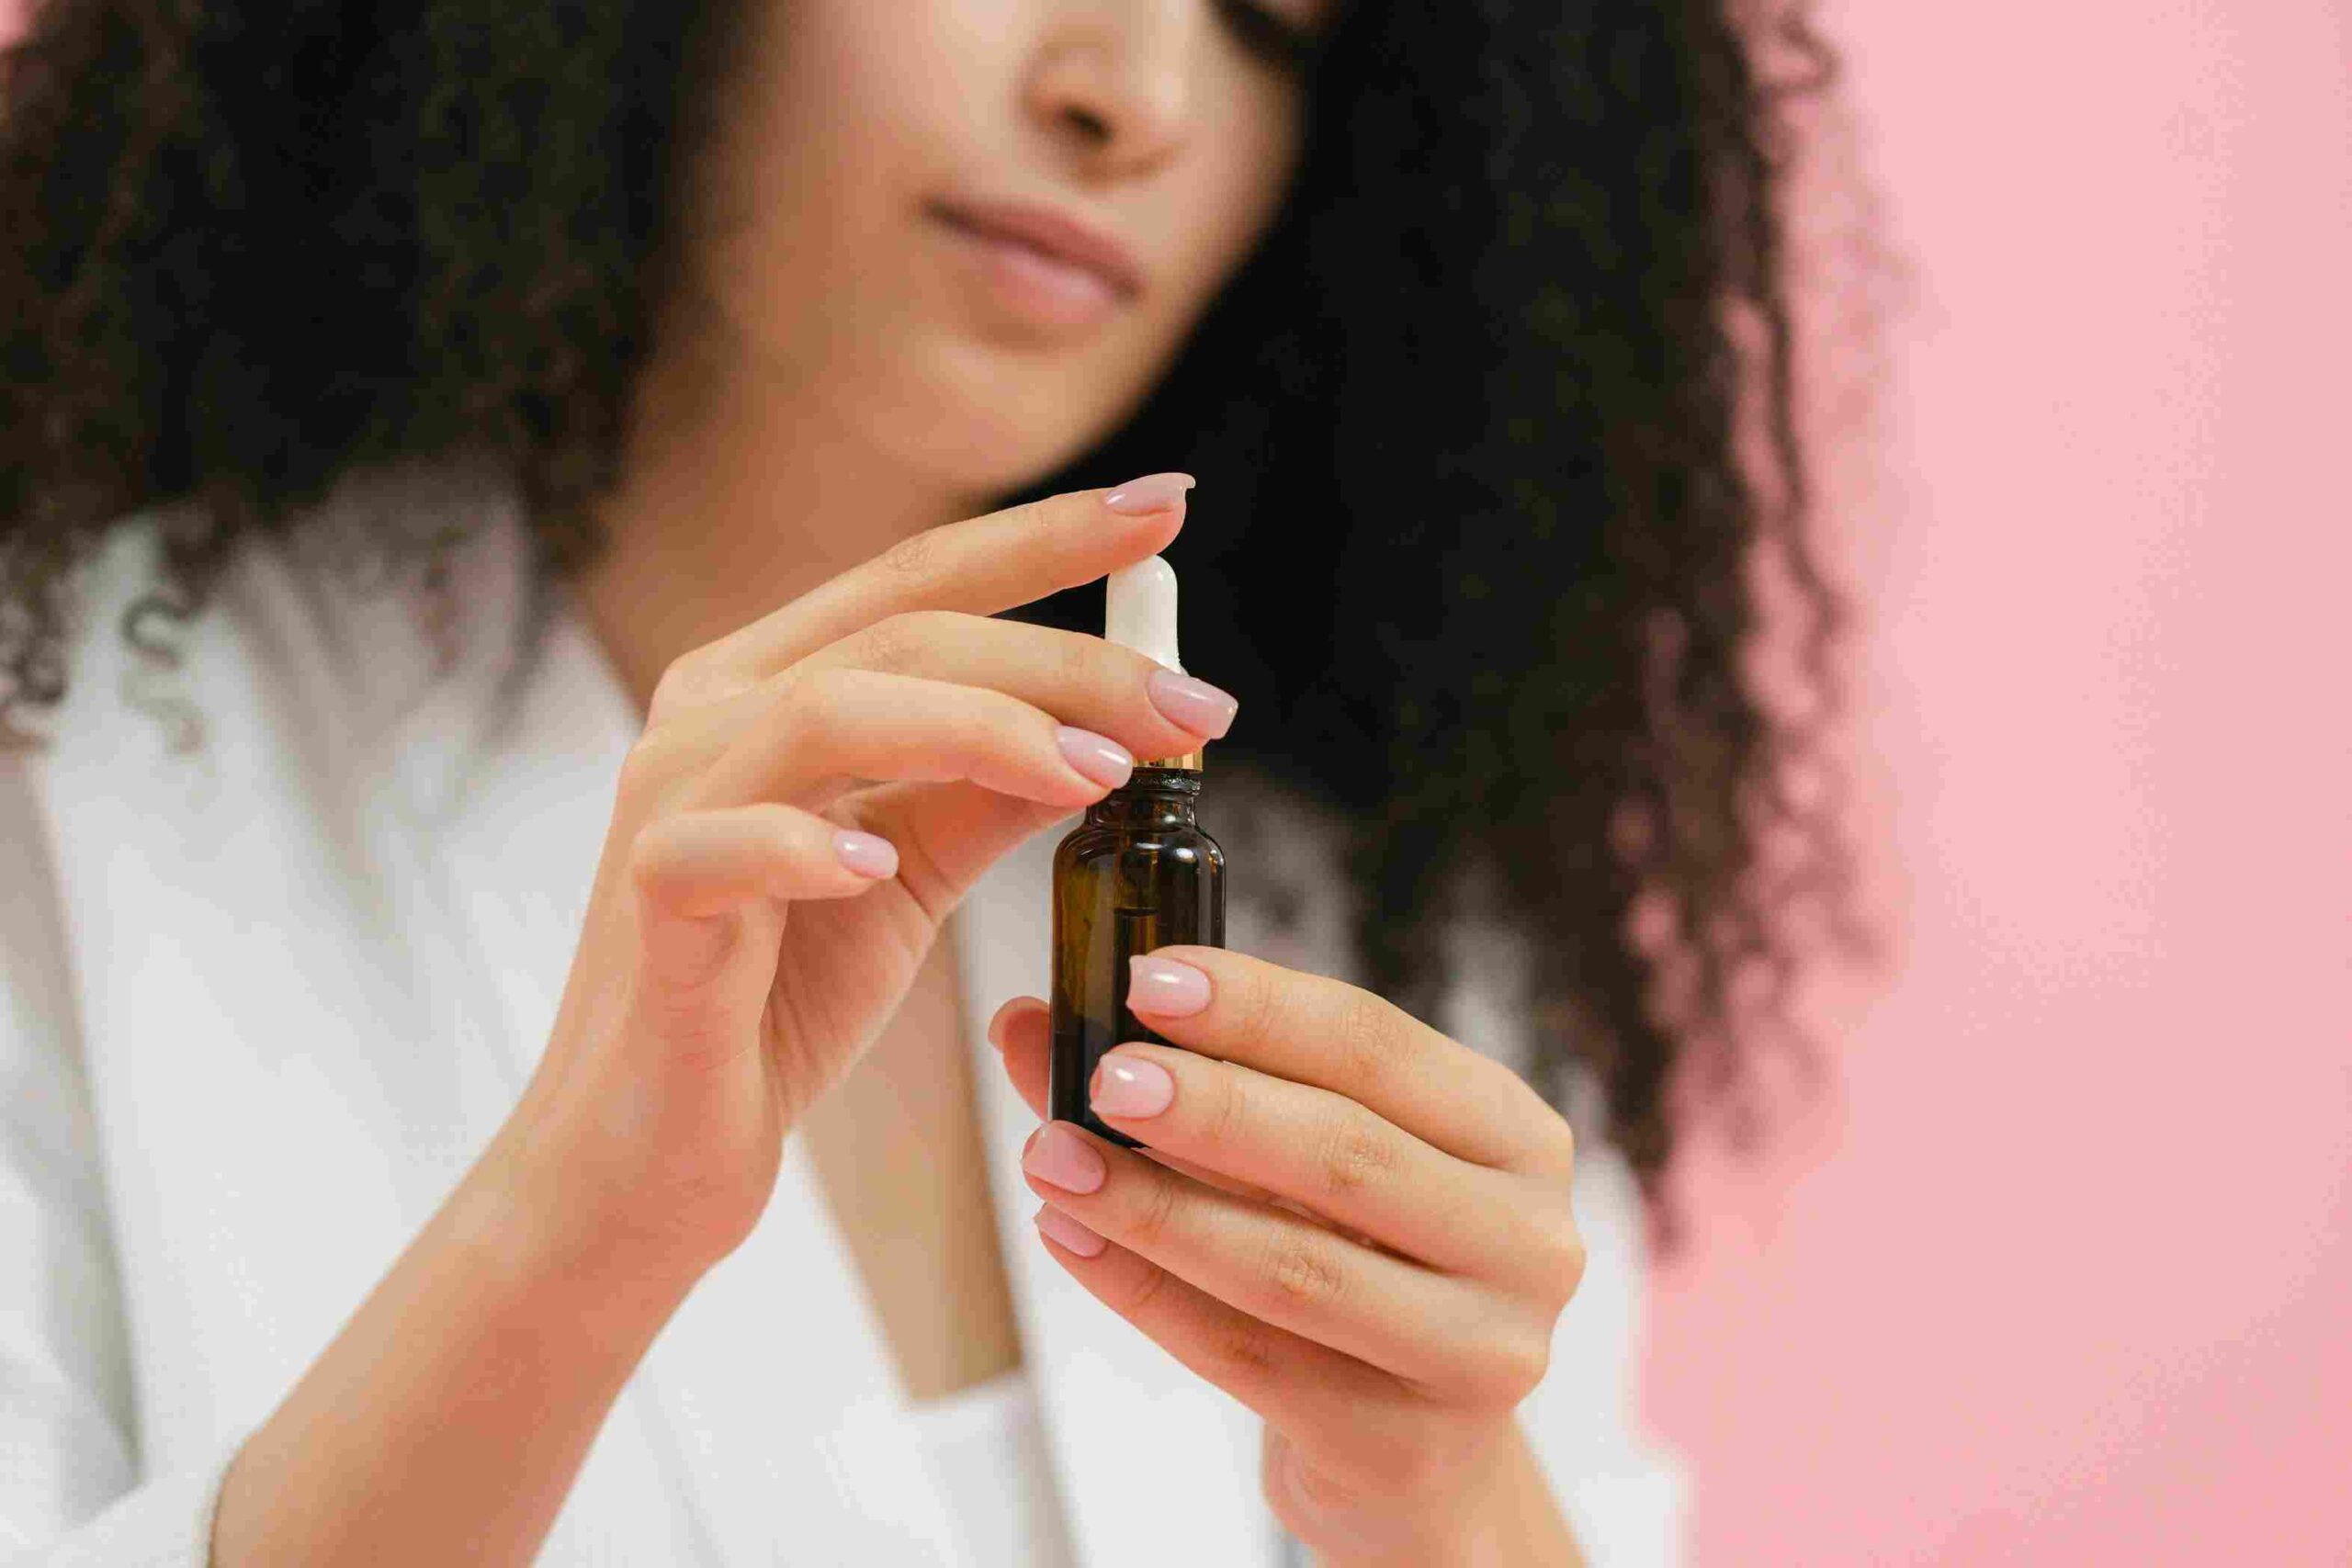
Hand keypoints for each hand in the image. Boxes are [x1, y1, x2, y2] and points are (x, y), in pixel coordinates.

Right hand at [483, 473, 1241, 1288]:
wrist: (647, 1153)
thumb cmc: (774, 1002)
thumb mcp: (909, 874)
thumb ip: (988, 791)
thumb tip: (1111, 726)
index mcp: (774, 686)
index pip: (922, 579)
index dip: (1045, 536)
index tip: (1167, 507)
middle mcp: (713, 715)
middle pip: (902, 632)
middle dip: (1065, 657)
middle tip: (1193, 706)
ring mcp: (670, 803)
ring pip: (826, 711)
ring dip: (977, 731)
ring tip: (1093, 773)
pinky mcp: (648, 905)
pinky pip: (721, 850)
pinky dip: (805, 847)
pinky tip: (877, 867)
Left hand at [987, 947, 1586, 1562]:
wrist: (1414, 1451)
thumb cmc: (1359, 1265)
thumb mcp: (1301, 1162)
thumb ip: (1186, 1082)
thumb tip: (1028, 1024)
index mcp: (1512, 1134)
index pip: (1378, 1047)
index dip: (1260, 1008)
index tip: (1147, 979)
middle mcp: (1526, 1238)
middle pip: (1347, 1153)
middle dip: (1212, 1107)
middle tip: (1104, 1076)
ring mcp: (1480, 1351)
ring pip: (1294, 1265)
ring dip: (1156, 1206)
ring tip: (1055, 1158)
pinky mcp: (1406, 1444)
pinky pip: (1249, 1356)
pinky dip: (1146, 1292)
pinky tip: (1073, 1239)